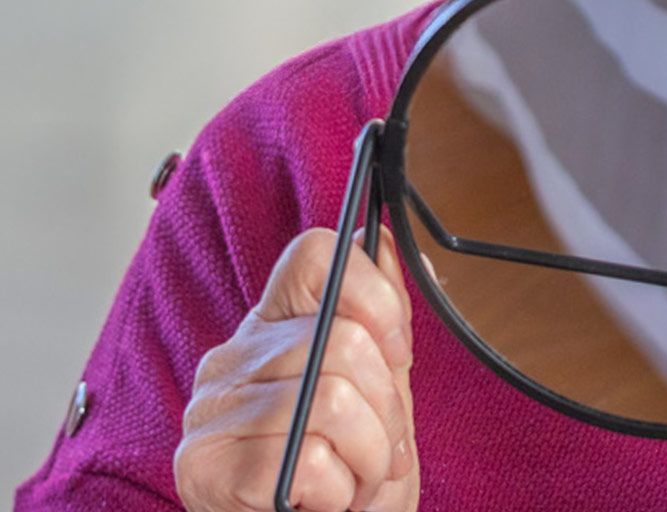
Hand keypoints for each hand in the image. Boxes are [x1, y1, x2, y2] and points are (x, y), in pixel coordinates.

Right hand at [174, 228, 418, 511]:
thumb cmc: (340, 479)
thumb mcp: (377, 396)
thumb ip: (382, 324)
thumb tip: (393, 243)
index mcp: (270, 329)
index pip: (316, 257)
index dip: (375, 294)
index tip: (399, 350)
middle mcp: (229, 360)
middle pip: (343, 340)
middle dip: (388, 410)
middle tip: (381, 452)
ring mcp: (209, 412)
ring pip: (332, 400)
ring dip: (368, 459)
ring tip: (353, 483)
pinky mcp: (203, 468)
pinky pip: (307, 460)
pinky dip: (337, 492)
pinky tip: (322, 503)